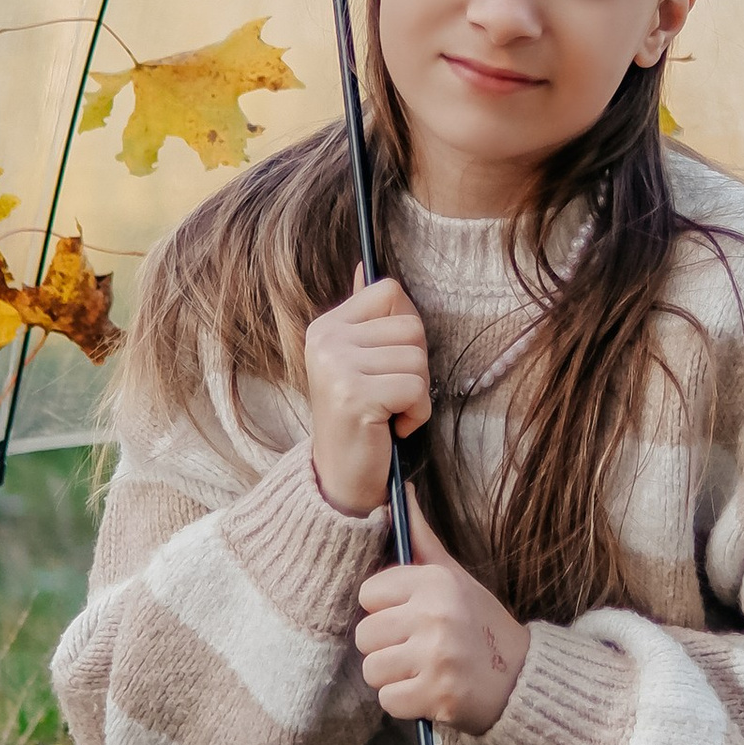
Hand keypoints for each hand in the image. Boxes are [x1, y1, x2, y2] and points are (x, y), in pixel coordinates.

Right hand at [304, 276, 430, 516]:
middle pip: (411, 326)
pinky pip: (416, 389)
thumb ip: (366, 316)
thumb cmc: (360, 418)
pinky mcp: (355, 396)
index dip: (406, 327)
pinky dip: (416, 414)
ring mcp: (337, 367)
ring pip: (418, 358)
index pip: (389, 290)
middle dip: (415, 365)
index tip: (388, 362)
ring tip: (389, 412)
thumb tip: (365, 266)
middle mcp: (326, 341)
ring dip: (416, 394)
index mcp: (327, 326)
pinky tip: (391, 427)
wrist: (340, 478)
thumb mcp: (358, 361)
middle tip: (389, 394)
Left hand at [357, 507, 530, 735]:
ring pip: (372, 670)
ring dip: (393, 677)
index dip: (385, 610)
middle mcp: (435, 615)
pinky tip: (429, 691)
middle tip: (418, 649)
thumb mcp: (456, 577)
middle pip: (365, 635)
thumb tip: (400, 492)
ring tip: (423, 671)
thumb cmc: (481, 625)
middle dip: (386, 647)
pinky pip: (388, 701)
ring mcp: (437, 657)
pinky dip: (404, 703)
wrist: (522, 678)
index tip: (410, 618)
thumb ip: (422, 540)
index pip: (368, 594)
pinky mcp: (438, 695)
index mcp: (436, 582)